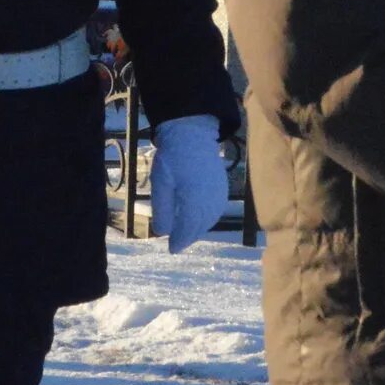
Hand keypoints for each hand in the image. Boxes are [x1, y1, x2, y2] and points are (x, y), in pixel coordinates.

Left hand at [150, 115, 227, 251]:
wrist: (193, 135)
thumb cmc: (172, 158)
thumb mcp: (161, 183)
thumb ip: (162, 209)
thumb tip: (162, 232)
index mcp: (194, 199)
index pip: (188, 227)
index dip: (180, 240)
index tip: (171, 249)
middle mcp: (210, 200)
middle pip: (200, 226)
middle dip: (188, 236)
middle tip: (177, 243)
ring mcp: (220, 194)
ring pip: (210, 219)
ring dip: (198, 228)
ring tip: (186, 233)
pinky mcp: (223, 188)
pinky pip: (216, 210)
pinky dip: (207, 218)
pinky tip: (198, 218)